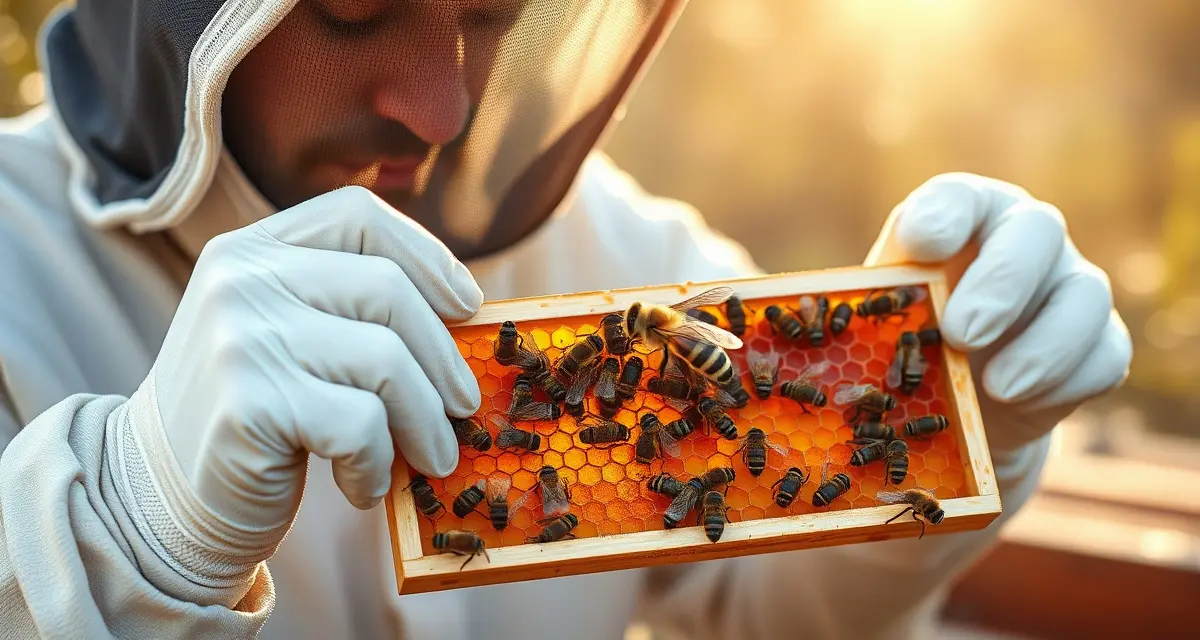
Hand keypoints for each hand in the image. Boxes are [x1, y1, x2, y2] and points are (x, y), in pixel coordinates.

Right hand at [125, 186, 481, 538]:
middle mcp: (240, 279)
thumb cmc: (254, 417)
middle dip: (443, 357)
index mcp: (251, 248)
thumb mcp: (290, 336)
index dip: (428, 254)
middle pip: (388, 290)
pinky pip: (360, 424)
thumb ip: (350, 305)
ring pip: (385, 361)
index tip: (467, 306)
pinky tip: (362, 486)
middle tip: (463, 407)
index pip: (359, 215)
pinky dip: (378, 464)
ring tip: (429, 458)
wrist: (159, 499)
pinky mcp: (250, 403)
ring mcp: (241, 337)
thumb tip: (466, 310)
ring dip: (423, 422)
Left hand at [865, 173, 1132, 452]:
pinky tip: (1019, 402)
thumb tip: (804, 315)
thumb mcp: (877, 317)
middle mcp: (1024, 237)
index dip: (943, 214)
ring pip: (1084, 295)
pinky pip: (1102, 357)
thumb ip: (861, 305)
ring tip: (996, 387)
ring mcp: (1071, 286)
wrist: (956, 406)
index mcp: (964, 217)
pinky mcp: (1098, 344)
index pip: (959, 196)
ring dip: (1041, 345)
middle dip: (1000, 284)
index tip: (920, 244)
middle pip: (1036, 230)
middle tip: (961, 334)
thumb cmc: (908, 340)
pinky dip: (1063, 383)